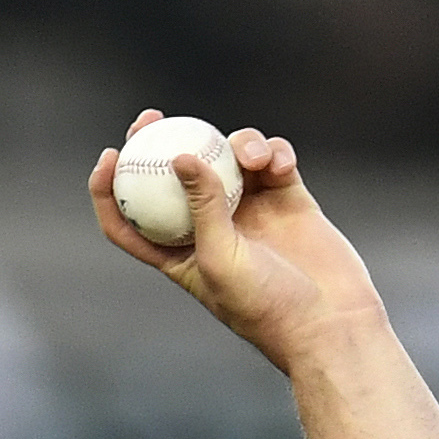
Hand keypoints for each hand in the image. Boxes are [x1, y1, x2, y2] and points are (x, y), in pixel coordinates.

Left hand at [86, 117, 381, 367]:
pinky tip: (278, 163)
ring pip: (228, 158)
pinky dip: (273, 153)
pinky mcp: (286, 197)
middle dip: (160, 142)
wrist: (328, 321)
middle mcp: (210, 227)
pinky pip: (272, 160)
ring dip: (237, 145)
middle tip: (153, 117)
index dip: (111, 188)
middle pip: (174, 176)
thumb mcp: (219, 258)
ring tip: (252, 157)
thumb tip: (180, 155)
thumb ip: (201, 205)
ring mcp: (249, 209)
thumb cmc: (265, 305)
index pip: (130, 219)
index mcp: (179, 253)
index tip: (111, 155)